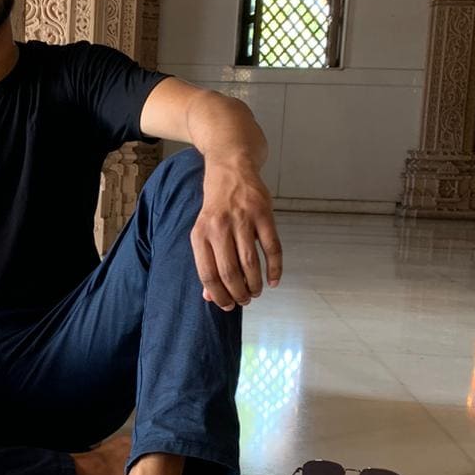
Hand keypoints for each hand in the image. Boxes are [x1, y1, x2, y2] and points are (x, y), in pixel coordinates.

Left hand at [190, 163, 281, 310]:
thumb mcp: (203, 231)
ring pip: (250, 263)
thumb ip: (206, 262)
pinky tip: (273, 280)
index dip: (219, 295)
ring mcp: (242, 219)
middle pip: (229, 272)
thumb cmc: (216, 206)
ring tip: (256, 292)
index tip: (228, 305)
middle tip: (245, 300)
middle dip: (239, 293)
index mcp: (199, 235)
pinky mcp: (263, 213)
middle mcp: (218, 228)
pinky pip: (272, 247)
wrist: (230, 168)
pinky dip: (275, 268)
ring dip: (255, 283)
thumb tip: (209, 296)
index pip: (207, 274)